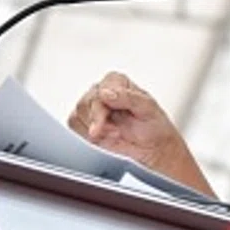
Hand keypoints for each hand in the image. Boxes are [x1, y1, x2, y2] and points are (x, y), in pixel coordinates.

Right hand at [68, 72, 201, 180]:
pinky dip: (87, 136)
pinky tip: (105, 137)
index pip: (98, 91)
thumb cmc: (154, 126)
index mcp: (117, 82)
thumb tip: (106, 92)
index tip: (111, 123)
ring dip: (95, 130)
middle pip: (84, 104)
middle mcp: (102, 91)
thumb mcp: (149, 109)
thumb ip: (128, 97)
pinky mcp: (85, 123)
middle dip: (99, 122)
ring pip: (77, 116)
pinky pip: (75, 128)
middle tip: (117, 132)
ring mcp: (92, 108)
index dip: (101, 110)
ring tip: (115, 133)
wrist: (154, 147)